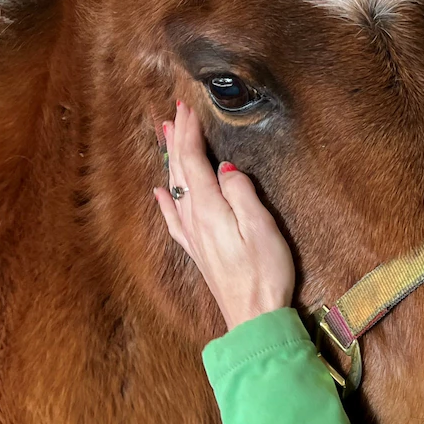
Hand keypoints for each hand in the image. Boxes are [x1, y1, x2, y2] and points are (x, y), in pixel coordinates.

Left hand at [153, 102, 295, 329]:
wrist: (254, 316)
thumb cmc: (265, 273)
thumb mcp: (262, 227)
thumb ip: (241, 192)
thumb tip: (224, 168)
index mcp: (210, 208)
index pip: (194, 160)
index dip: (189, 132)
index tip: (187, 107)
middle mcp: (194, 219)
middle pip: (180, 170)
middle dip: (177, 138)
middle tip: (174, 111)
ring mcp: (193, 235)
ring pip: (174, 187)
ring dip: (170, 159)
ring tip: (165, 135)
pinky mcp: (198, 250)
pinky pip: (173, 217)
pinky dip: (164, 199)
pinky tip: (158, 191)